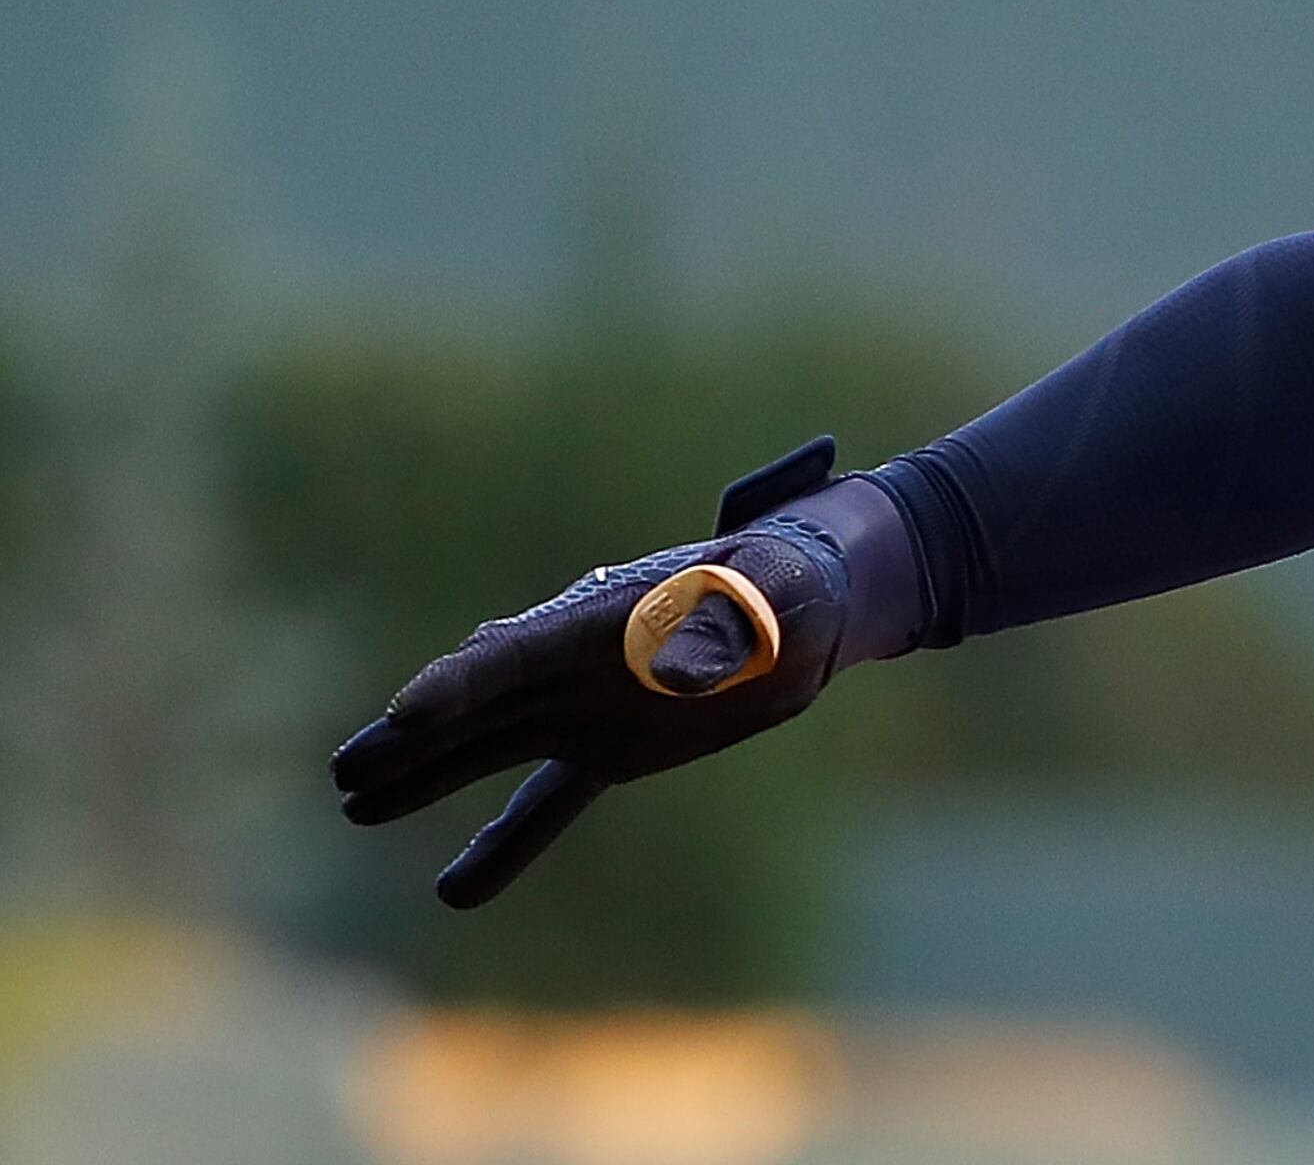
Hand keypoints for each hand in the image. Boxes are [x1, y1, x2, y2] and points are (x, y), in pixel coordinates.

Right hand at [329, 439, 858, 907]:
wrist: (804, 611)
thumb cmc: (788, 584)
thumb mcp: (772, 591)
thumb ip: (728, 618)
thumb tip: (680, 671)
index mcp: (604, 616)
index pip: (517, 652)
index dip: (462, 683)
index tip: (404, 714)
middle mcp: (574, 664)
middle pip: (479, 703)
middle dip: (415, 736)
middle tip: (347, 770)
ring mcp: (583, 708)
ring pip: (488, 747)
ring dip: (426, 777)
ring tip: (354, 804)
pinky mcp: (608, 750)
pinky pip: (546, 802)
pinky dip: (506, 844)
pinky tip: (456, 891)